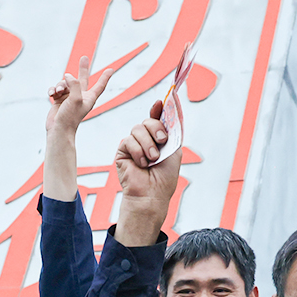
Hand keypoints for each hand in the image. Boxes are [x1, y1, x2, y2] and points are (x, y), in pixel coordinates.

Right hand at [47, 55, 116, 136]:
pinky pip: (56, 89)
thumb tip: (68, 76)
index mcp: (89, 98)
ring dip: (59, 85)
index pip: (99, 85)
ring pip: (65, 83)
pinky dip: (53, 90)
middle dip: (82, 68)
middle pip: (82, 79)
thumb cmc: (69, 117)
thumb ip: (74, 84)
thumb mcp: (75, 99)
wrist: (58, 130)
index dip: (105, 77)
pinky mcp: (59, 100)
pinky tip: (51, 94)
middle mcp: (80, 96)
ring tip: (58, 92)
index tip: (111, 69)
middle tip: (84, 57)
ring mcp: (69, 98)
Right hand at [113, 103, 180, 242]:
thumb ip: (170, 129)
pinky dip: (138, 151)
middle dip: (156, 129)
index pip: (157, 118)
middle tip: (162, 142)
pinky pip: (129, 140)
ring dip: (148, 144)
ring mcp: (133, 145)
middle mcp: (146, 140)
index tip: (161, 103)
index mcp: (158, 139)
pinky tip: (141, 164)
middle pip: (148, 120)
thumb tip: (165, 109)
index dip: (158, 109)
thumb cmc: (164, 177)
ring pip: (138, 128)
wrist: (152, 194)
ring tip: (152, 159)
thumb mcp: (174, 149)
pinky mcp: (122, 151)